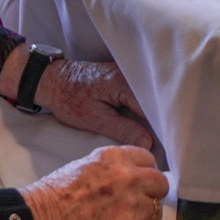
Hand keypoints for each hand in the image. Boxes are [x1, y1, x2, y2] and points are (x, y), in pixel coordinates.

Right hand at [22, 146, 169, 219]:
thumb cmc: (53, 198)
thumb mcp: (85, 165)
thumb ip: (113, 167)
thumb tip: (131, 174)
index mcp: (117, 158)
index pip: (148, 159)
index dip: (144, 172)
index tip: (139, 182)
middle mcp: (130, 178)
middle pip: (160, 184)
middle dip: (150, 193)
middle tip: (135, 204)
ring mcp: (134, 206)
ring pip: (155, 210)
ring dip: (142, 217)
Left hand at [36, 59, 156, 149]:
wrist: (52, 81)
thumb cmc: (69, 98)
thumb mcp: (95, 119)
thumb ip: (124, 130)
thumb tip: (149, 144)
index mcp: (126, 83)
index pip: (153, 108)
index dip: (161, 127)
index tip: (168, 145)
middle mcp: (132, 75)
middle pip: (155, 101)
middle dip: (161, 122)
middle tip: (166, 145)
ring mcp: (129, 75)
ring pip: (149, 98)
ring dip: (154, 116)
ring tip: (161, 136)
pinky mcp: (125, 79)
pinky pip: (142, 96)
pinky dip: (145, 110)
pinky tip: (148, 124)